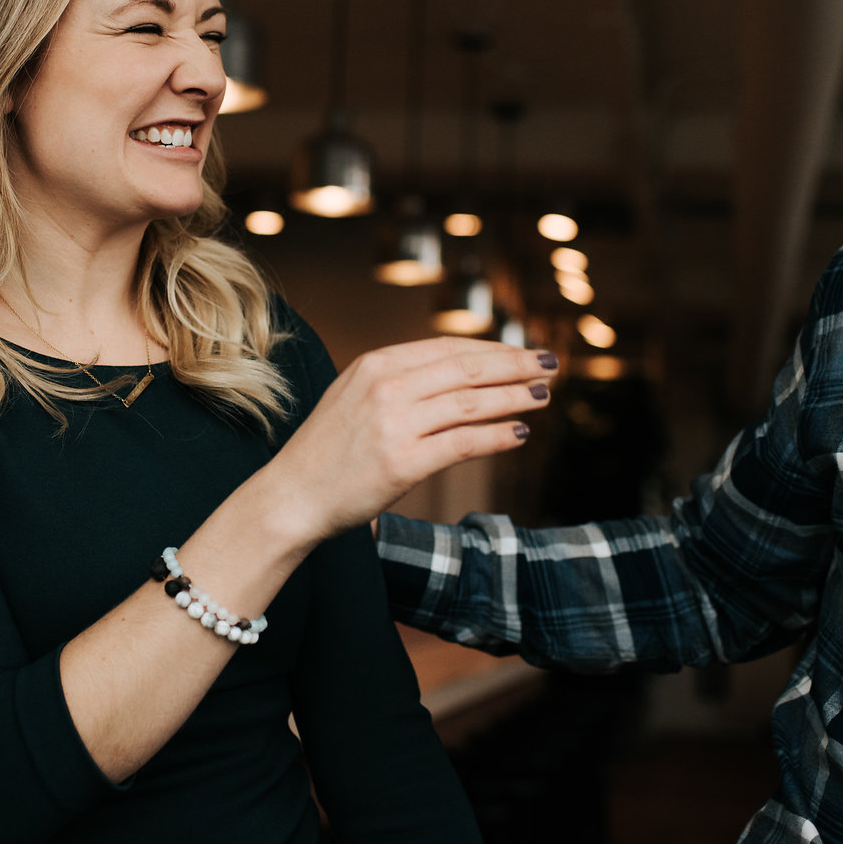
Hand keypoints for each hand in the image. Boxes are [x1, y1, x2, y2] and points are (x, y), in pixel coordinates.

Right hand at [266, 338, 556, 543]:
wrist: (292, 495)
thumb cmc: (327, 451)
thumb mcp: (355, 397)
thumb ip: (398, 380)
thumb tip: (458, 374)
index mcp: (375, 365)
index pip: (447, 348)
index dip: (491, 348)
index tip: (521, 352)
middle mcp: (386, 387)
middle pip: (467, 368)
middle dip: (515, 364)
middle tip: (550, 365)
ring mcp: (394, 424)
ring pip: (471, 402)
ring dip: (514, 397)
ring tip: (543, 396)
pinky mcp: (402, 463)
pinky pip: (464, 443)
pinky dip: (498, 436)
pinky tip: (521, 434)